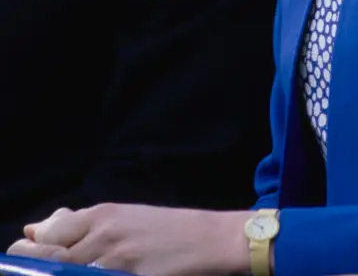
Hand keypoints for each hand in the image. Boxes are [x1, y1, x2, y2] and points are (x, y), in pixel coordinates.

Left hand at [8, 204, 251, 275]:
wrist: (208, 238)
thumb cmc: (163, 228)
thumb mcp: (121, 217)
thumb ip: (79, 223)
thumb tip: (34, 230)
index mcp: (102, 214)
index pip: (51, 236)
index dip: (32, 254)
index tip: (23, 260)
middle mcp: (107, 234)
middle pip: (57, 260)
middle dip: (40, 270)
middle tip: (41, 270)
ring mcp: (121, 260)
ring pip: (75, 274)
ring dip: (67, 274)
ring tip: (67, 272)